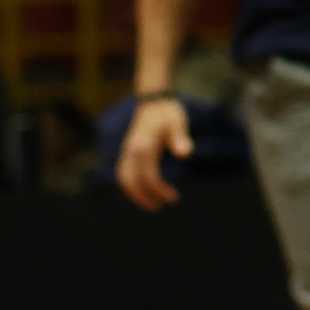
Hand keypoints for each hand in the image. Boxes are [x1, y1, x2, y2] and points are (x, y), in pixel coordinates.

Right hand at [117, 97, 193, 211]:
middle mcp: (131, 151)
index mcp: (143, 146)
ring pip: (124, 179)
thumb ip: (180, 138)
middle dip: (143, 198)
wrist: (154, 102)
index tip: (174, 198)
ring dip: (135, 195)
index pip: (149, 176)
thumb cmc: (168, 113)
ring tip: (152, 204)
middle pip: (131, 182)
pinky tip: (143, 192)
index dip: (160, 190)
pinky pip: (123, 174)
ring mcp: (126, 152)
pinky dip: (130, 186)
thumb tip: (185, 154)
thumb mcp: (178, 123)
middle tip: (159, 207)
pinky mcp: (126, 152)